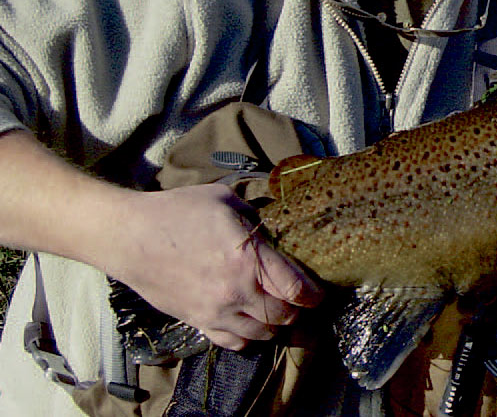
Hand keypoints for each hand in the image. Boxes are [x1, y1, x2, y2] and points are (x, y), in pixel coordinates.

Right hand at [110, 184, 324, 349]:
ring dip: (274, 325)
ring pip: (261, 334)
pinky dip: (248, 337)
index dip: (315, 295)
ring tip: (277, 311)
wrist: (129, 236)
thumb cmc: (178, 212)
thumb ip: (256, 216)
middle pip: (283, 316)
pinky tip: (250, 323)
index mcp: (248, 259)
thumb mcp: (225, 200)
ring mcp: (216, 311)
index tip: (320, 293)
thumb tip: (274, 228)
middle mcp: (236, 291)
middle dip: (298, 310)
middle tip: (301, 300)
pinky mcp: (197, 321)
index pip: (296, 289)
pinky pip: (232, 342)